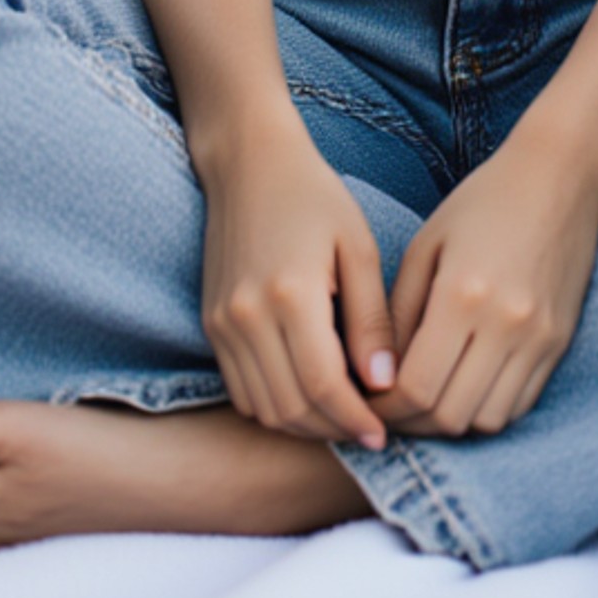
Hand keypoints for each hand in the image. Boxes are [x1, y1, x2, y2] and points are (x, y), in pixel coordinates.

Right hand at [198, 116, 395, 447]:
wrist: (248, 164)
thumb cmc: (314, 198)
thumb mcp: (358, 247)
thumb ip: (371, 319)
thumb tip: (385, 384)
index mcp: (290, 293)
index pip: (323, 386)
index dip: (355, 419)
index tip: (385, 433)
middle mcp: (247, 316)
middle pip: (291, 408)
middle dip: (333, 430)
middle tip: (369, 430)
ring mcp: (222, 324)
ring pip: (263, 408)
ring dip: (304, 425)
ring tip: (342, 418)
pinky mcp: (212, 325)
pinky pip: (242, 390)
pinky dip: (275, 407)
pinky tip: (308, 397)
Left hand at [377, 129, 597, 439]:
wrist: (561, 176)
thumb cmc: (484, 201)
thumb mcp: (426, 244)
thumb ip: (399, 312)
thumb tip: (379, 375)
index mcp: (462, 294)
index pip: (417, 387)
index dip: (385, 408)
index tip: (366, 402)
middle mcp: (505, 324)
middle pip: (450, 416)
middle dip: (411, 423)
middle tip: (389, 411)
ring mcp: (539, 338)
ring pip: (487, 421)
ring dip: (450, 422)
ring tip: (426, 403)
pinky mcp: (559, 343)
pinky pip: (520, 405)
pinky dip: (487, 410)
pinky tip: (465, 388)